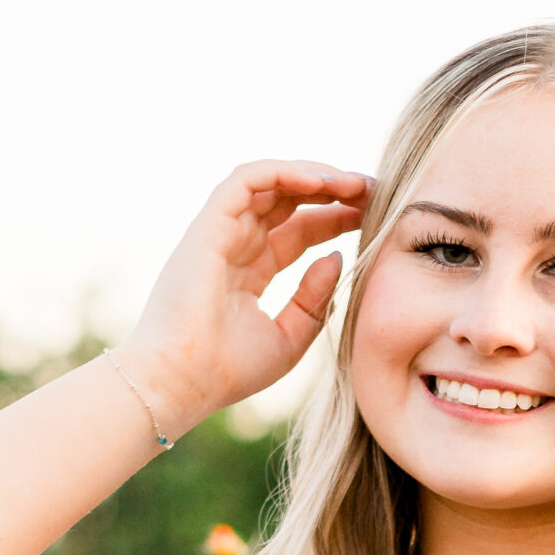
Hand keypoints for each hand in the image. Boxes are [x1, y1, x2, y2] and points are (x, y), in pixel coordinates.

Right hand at [116, 161, 370, 427]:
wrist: (180, 382)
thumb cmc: (227, 371)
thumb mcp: (289, 338)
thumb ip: (314, 300)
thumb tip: (337, 256)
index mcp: (250, 271)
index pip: (299, 230)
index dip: (336, 218)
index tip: (375, 217)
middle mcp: (234, 244)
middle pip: (289, 201)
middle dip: (333, 191)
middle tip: (375, 191)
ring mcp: (219, 232)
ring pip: (270, 182)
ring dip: (315, 175)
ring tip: (355, 182)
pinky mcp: (208, 224)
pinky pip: (248, 179)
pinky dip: (284, 172)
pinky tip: (322, 182)